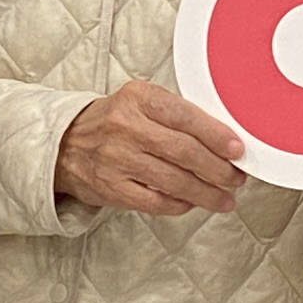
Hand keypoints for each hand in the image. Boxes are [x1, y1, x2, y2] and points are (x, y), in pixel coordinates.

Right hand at [54, 81, 245, 215]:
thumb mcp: (139, 101)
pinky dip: (179, 205)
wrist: (64, 143)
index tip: (237, 149)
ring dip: (205, 193)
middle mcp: (126, 127)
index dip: (216, 135)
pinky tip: (192, 203)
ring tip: (224, 198)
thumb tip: (222, 139)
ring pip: (173, 181)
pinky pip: (154, 202)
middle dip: (218, 169)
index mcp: (138, 98)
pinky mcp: (110, 188)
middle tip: (235, 178)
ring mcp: (116, 159)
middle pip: (184, 151)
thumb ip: (175, 114)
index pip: (185, 117)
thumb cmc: (112, 122)